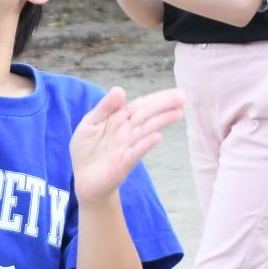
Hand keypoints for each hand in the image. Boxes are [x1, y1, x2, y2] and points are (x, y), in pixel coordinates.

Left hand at [69, 85, 184, 203]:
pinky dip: (145, 144)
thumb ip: (104, 108)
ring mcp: (127, 146)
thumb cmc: (86, 150)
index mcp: (119, 119)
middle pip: (146, 115)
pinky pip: (135, 151)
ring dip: (161, 121)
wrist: (84, 178)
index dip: (156, 98)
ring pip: (145, 130)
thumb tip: (120, 89)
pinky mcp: (124, 163)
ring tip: (177, 113)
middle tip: (182, 97)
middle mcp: (126, 131)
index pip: (140, 105)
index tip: (175, 92)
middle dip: (163, 105)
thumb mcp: (89, 124)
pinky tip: (157, 136)